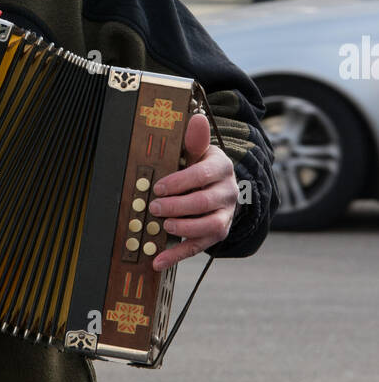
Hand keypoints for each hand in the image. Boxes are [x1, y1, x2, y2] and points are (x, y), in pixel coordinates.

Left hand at [148, 113, 238, 271]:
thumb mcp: (198, 151)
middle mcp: (228, 192)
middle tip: (154, 207)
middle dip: (177, 206)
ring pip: (208, 226)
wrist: (219, 185)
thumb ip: (195, 140)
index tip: (158, 187)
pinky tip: (157, 261)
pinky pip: (198, 246)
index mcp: (221, 167)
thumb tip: (197, 121)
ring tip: (163, 226)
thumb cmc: (201, 166)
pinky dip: (176, 255)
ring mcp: (224, 215)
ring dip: (183, 228)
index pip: (202, 175)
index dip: (179, 182)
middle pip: (204, 202)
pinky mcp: (217, 233)